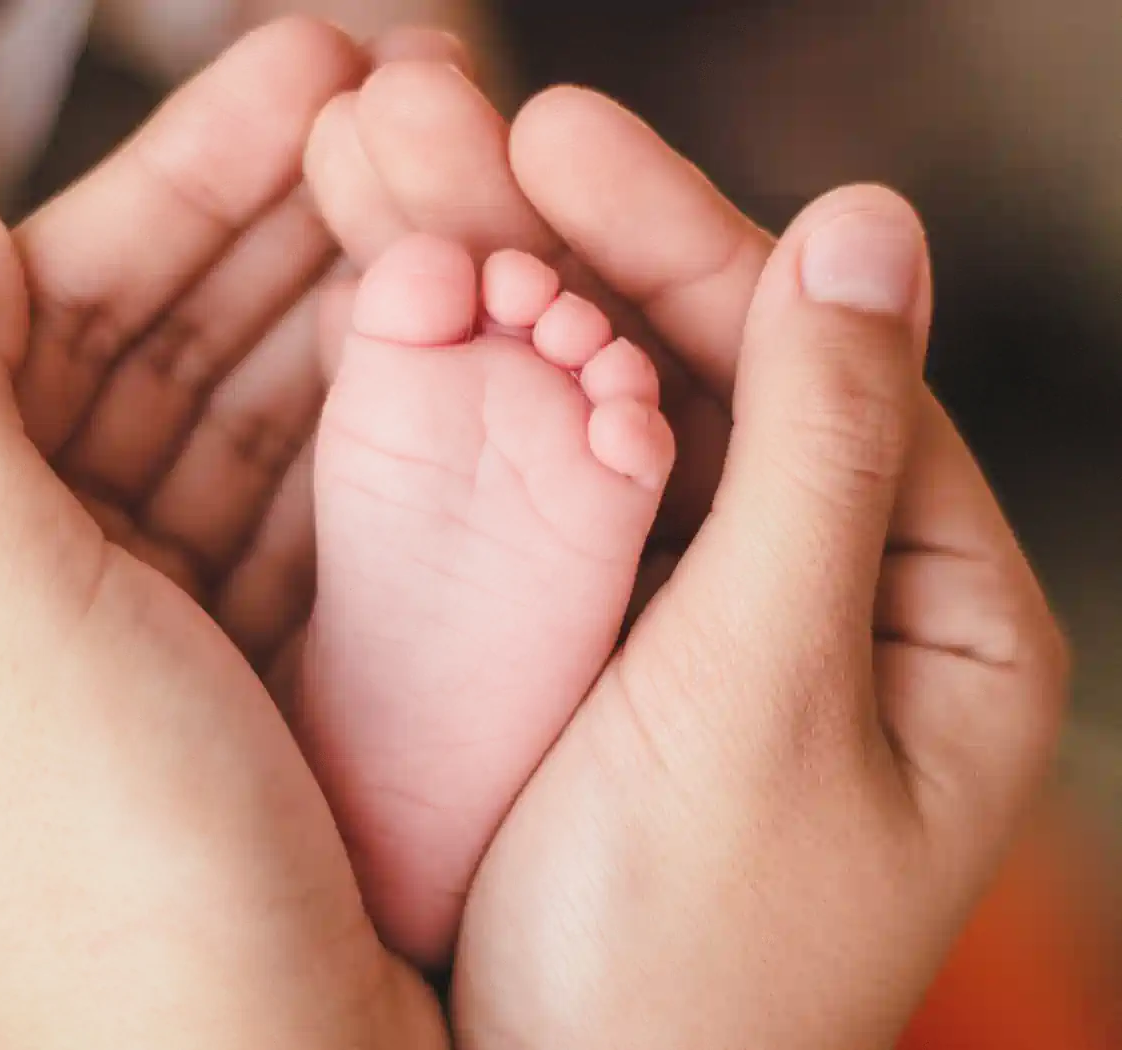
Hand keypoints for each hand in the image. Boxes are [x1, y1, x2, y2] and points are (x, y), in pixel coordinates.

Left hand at [0, 18, 460, 1047]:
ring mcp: (135, 621)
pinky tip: (438, 336)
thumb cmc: (99, 871)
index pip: (35, 299)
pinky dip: (368, 416)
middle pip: (153, 339)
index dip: (174, 172)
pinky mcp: (241, 666)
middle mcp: (4, 577)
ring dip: (340, 300)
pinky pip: (303, 499)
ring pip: (241, 409)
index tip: (300, 67)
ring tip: (445, 196)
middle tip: (403, 95)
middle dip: (278, 212)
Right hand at [304, 66, 1066, 1047]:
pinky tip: (400, 326)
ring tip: (390, 184)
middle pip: (702, 374)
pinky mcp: (606, 663)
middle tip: (434, 122)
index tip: (553, 130)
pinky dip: (478, 413)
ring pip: (614, 423)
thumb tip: (875, 224)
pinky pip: (555, 506)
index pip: (815, 365)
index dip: (679, 238)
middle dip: (563, 244)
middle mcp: (835, 601)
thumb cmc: (679, 971)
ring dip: (505, 301)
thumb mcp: (764, 698)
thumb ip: (822, 460)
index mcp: (937, 612)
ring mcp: (709, 627)